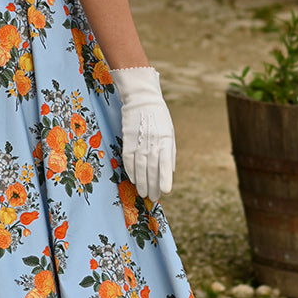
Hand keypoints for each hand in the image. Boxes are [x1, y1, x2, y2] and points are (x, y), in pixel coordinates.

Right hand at [112, 66, 175, 197]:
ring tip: (142, 193)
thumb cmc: (159, 117)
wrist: (141, 98)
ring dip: (140, 181)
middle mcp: (152, 141)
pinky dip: (130, 170)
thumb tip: (170, 172)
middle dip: (152, 185)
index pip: (164, 163)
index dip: (164, 178)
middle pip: (151, 168)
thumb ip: (170, 152)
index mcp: (164, 139)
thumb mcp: (169, 132)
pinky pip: (128, 158)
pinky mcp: (127, 139)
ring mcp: (138, 140)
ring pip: (139, 166)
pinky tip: (133, 179)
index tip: (165, 192)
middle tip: (152, 198)